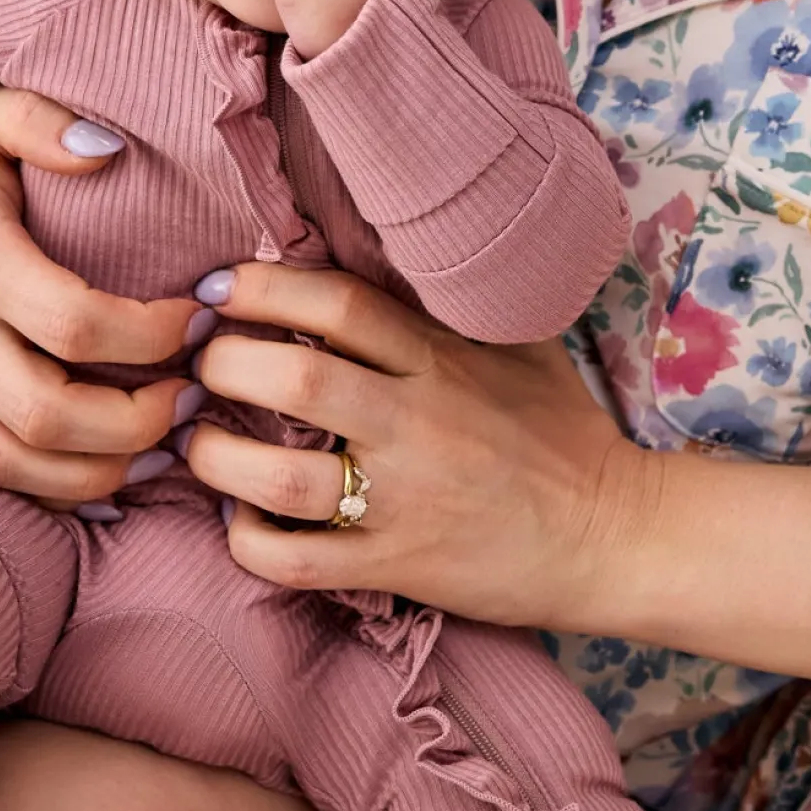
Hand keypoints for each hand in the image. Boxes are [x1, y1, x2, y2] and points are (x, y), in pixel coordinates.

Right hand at [0, 87, 205, 502]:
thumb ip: (43, 121)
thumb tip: (108, 150)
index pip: (72, 323)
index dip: (149, 334)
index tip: (200, 315)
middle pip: (46, 414)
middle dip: (135, 421)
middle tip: (194, 393)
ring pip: (15, 462)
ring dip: (101, 471)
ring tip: (166, 444)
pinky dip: (58, 488)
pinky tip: (117, 473)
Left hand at [184, 263, 663, 632]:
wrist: (614, 533)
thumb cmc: (562, 431)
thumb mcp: (521, 343)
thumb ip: (455, 301)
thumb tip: (389, 245)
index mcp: (442, 358)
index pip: (338, 302)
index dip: (261, 287)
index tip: (219, 289)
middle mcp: (418, 421)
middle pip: (296, 378)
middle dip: (223, 364)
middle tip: (197, 366)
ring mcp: (406, 498)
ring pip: (283, 475)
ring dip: (217, 458)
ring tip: (197, 447)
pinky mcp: (400, 565)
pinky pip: (300, 561)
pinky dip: (249, 540)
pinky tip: (240, 518)